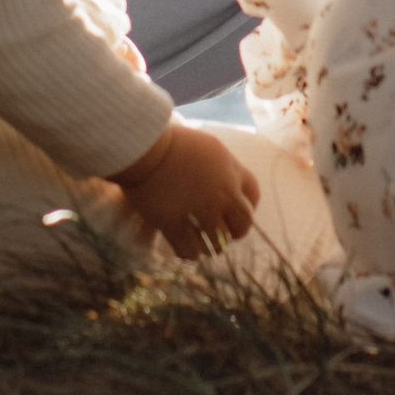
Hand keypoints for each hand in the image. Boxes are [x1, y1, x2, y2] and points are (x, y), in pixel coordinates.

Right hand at [111, 119, 259, 260]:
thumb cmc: (170, 141)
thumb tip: (229, 181)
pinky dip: (189, 253)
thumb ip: (221, 166)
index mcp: (229, 168)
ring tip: (204, 246)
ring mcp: (200, 209)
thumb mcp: (206, 146)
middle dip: (235, 232)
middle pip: (243, 223)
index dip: (247, 207)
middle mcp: (221, 191)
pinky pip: (189, 250)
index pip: (253, 193)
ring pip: (218, 242)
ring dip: (212, 246)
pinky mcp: (175, 222)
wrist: (142, 146)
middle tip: (224, 235)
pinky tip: (187, 250)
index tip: (235, 212)